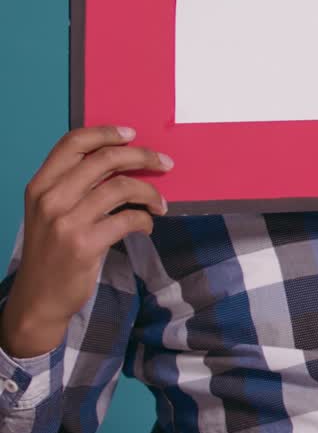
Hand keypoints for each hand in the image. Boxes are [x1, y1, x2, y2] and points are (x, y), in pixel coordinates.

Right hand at [1, 127, 171, 357]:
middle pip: (104, 160)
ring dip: (150, 192)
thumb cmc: (51, 252)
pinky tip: (147, 225)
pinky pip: (128, 219)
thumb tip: (120, 161)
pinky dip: (145, 219)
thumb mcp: (49, 212)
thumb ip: (74, 185)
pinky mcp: (85, 245)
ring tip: (160, 203)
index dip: (106, 133)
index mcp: (41, 185)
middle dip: (142, 156)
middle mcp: (51, 199)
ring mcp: (67, 222)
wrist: (39, 299)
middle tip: (164, 162)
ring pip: (122, 188)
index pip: (73, 143)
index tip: (131, 134)